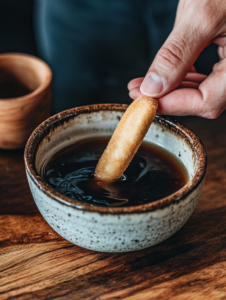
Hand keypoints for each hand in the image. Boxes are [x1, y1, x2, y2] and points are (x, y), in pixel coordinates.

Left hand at [128, 0, 225, 117]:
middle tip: (139, 92)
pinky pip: (209, 74)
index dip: (173, 104)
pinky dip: (186, 76)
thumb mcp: (202, 14)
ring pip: (206, 88)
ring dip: (174, 88)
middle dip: (168, 97)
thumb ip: (177, 55)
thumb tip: (153, 88)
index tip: (144, 100)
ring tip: (146, 84)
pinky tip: (171, 74)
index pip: (207, 102)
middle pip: (205, 99)